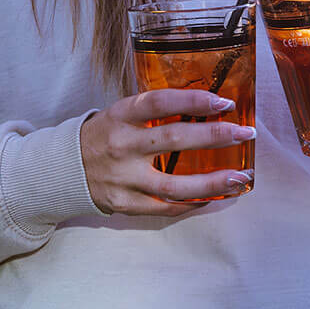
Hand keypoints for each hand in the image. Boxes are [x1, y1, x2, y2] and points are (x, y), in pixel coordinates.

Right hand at [80, 89, 254, 215]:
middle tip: (245, 133)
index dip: (193, 101)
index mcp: (121, 115)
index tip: (224, 103)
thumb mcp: (121, 113)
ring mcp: (123, 178)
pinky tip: (215, 195)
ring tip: (240, 177)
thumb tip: (206, 106)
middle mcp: (122, 145)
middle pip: (174, 140)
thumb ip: (155, 111)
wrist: (64, 168)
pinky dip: (193, 202)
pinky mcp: (125, 203)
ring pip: (174, 184)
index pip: (160, 102)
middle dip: (215, 136)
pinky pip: (165, 207)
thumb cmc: (105, 134)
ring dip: (213, 181)